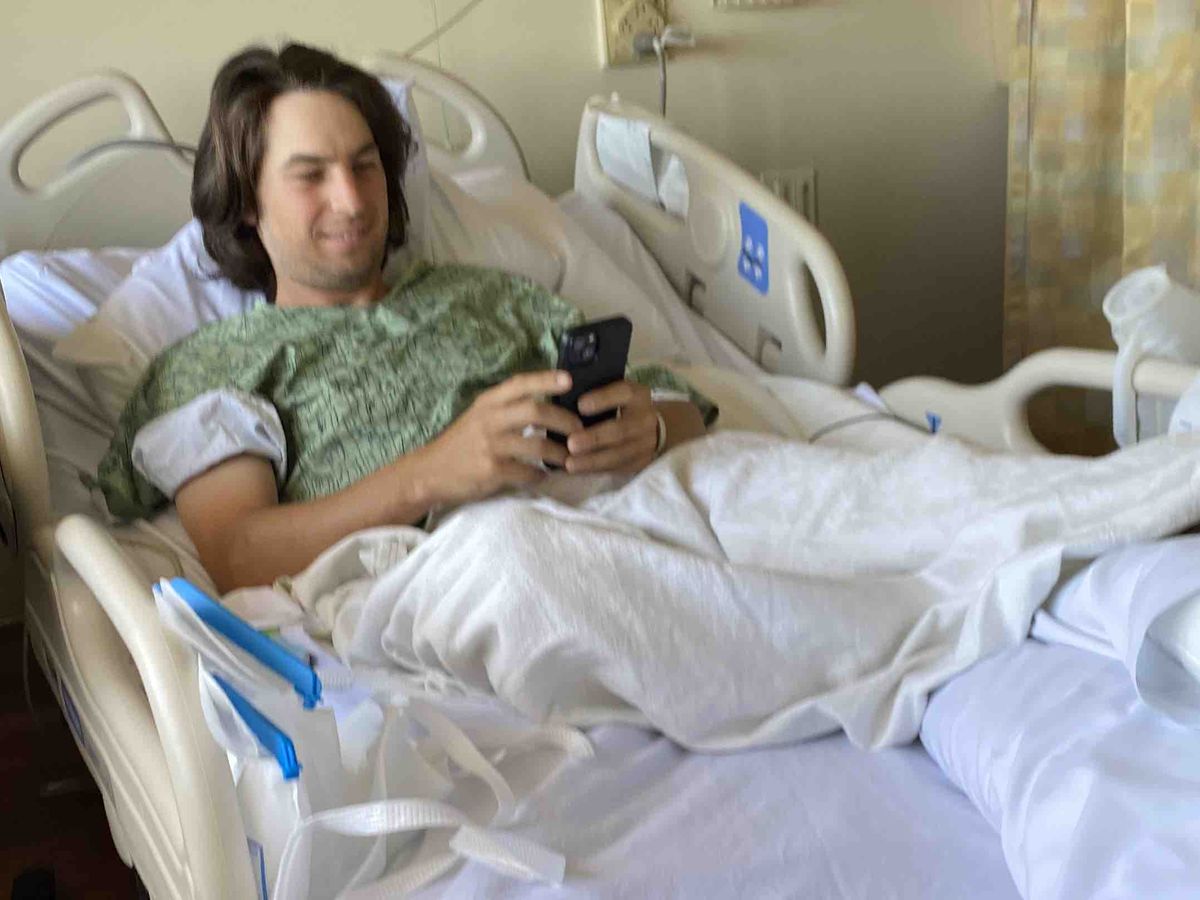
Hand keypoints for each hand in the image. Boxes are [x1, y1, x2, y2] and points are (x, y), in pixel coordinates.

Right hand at [416, 371, 582, 505]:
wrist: (429, 472)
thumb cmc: (461, 444)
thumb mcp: (479, 417)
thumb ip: (506, 409)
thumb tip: (546, 405)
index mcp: (488, 403)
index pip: (519, 384)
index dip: (545, 379)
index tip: (569, 379)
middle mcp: (489, 420)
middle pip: (535, 411)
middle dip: (563, 420)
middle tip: (579, 430)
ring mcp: (490, 446)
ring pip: (536, 446)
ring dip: (558, 454)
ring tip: (567, 460)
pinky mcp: (491, 470)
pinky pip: (526, 473)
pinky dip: (539, 476)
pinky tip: (543, 477)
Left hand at [565, 380, 657, 474]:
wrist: (653, 427)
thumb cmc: (623, 406)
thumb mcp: (617, 393)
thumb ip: (597, 393)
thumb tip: (566, 396)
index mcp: (637, 395)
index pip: (624, 393)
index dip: (603, 399)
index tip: (580, 405)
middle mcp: (645, 419)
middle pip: (621, 430)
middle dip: (595, 438)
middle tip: (571, 443)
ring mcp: (645, 443)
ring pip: (619, 454)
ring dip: (593, 460)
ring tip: (570, 463)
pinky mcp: (640, 462)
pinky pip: (617, 468)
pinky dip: (595, 470)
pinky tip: (578, 471)